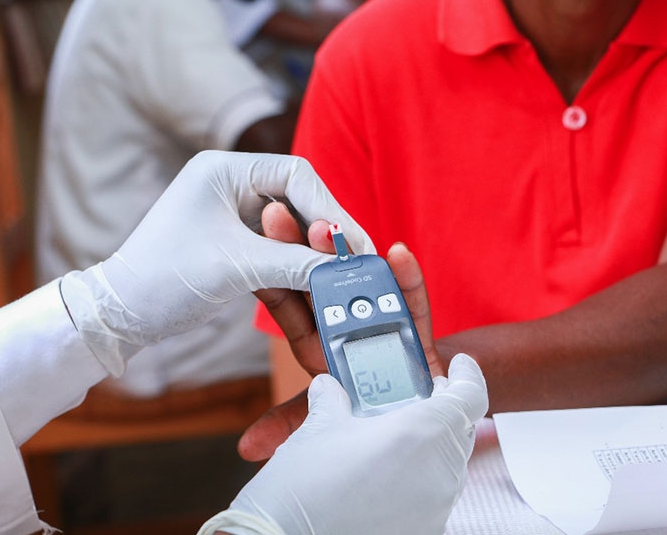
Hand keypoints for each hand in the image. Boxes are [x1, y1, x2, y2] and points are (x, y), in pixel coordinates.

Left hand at [60, 151, 374, 375]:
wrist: (121, 315)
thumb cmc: (165, 280)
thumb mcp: (236, 267)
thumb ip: (295, 262)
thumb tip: (345, 267)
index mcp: (223, 170)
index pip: (296, 175)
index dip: (330, 209)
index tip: (354, 243)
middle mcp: (230, 183)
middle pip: (298, 196)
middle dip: (327, 227)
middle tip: (359, 258)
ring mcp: (232, 210)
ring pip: (291, 221)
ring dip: (316, 246)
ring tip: (345, 269)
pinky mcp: (233, 238)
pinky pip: (278, 243)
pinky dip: (299, 259)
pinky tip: (320, 276)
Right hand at [202, 354, 487, 534]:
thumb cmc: (303, 488)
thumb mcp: (317, 428)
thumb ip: (332, 399)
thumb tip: (329, 388)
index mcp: (419, 434)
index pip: (470, 397)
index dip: (467, 376)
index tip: (459, 365)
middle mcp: (438, 473)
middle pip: (459, 430)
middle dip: (443, 410)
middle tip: (419, 395)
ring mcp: (434, 509)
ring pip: (447, 465)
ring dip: (428, 446)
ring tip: (392, 437)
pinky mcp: (425, 531)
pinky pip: (431, 496)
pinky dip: (416, 479)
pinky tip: (382, 475)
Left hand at [238, 201, 441, 460]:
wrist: (421, 409)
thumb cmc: (365, 407)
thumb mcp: (322, 415)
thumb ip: (289, 422)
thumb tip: (245, 450)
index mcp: (315, 336)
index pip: (288, 300)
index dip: (270, 271)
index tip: (251, 239)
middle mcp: (344, 321)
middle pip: (320, 280)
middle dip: (300, 249)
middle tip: (279, 215)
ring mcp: (380, 315)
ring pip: (362, 281)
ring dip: (347, 256)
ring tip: (331, 229)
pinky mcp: (415, 322)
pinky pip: (412, 299)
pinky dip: (406, 279)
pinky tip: (398, 255)